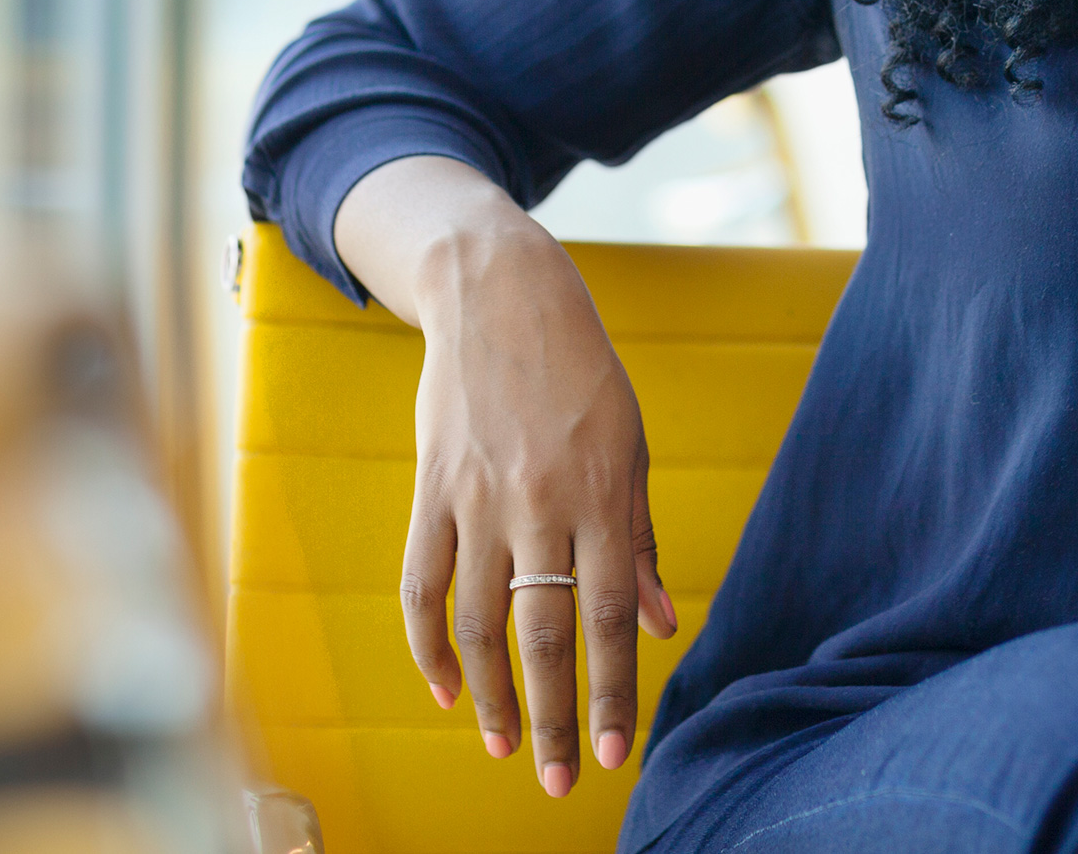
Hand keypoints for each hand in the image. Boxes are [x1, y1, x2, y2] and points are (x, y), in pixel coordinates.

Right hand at [333, 156, 677, 797]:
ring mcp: (477, 498)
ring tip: (508, 747)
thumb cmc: (582, 376)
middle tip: (562, 782)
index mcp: (601, 495)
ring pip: (478, 622)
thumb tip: (656, 626)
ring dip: (493, 696)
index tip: (618, 753)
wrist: (499, 296)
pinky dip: (430, 644)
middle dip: (556, 716)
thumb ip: (637, 540)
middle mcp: (539, 504)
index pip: (607, 616)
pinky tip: (447, 688)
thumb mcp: (631, 447)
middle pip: (544, 634)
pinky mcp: (432, 489)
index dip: (614, 690)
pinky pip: (422, 583)